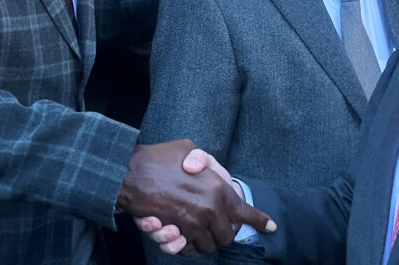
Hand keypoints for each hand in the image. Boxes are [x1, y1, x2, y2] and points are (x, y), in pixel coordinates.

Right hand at [117, 141, 273, 253]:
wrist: (128, 173)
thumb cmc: (158, 159)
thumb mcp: (188, 149)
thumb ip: (206, 162)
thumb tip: (213, 172)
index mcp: (217, 188)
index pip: (244, 210)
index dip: (259, 221)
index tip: (270, 227)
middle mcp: (208, 209)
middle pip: (227, 235)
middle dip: (225, 233)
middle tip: (218, 226)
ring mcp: (191, 224)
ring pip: (208, 245)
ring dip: (205, 240)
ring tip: (198, 230)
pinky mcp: (172, 235)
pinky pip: (186, 250)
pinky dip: (185, 246)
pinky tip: (180, 236)